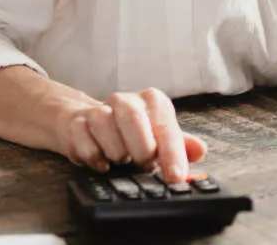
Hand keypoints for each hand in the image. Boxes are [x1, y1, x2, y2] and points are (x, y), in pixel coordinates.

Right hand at [54, 87, 206, 183]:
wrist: (86, 122)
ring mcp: (99, 110)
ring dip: (116, 152)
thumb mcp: (159, 136)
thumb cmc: (130, 132)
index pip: (165, 125)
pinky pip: (84, 141)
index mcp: (152, 101)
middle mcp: (126, 100)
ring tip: (121, 159)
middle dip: (140, 148)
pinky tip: (102, 163)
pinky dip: (95, 157)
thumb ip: (181, 145)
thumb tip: (200, 151)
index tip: (175, 176)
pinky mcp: (76, 123)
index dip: (172, 153)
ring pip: (106, 127)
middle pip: (134, 118)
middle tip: (142, 164)